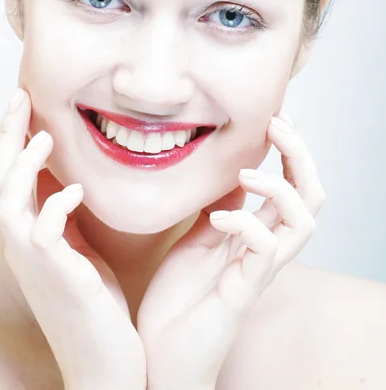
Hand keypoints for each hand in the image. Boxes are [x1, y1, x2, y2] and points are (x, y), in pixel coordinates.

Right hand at [0, 88, 146, 389]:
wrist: (103, 360)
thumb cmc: (95, 302)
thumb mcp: (78, 248)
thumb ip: (66, 216)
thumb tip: (71, 178)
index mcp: (27, 236)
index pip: (9, 177)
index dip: (14, 139)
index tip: (26, 103)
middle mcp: (21, 245)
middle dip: (7, 137)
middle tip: (19, 98)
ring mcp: (34, 262)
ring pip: (7, 203)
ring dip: (22, 166)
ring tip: (44, 135)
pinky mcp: (57, 276)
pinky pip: (44, 234)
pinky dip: (56, 206)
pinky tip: (77, 191)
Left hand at [137, 114, 324, 389]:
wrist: (158, 351)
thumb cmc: (178, 298)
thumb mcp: (196, 237)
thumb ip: (219, 208)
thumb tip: (230, 174)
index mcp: (254, 233)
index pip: (290, 184)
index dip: (289, 149)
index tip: (274, 118)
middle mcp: (265, 248)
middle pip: (312, 195)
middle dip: (300, 155)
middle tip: (277, 125)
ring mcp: (258, 270)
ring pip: (304, 221)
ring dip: (280, 187)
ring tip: (247, 174)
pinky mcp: (244, 291)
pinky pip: (264, 250)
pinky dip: (245, 224)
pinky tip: (217, 219)